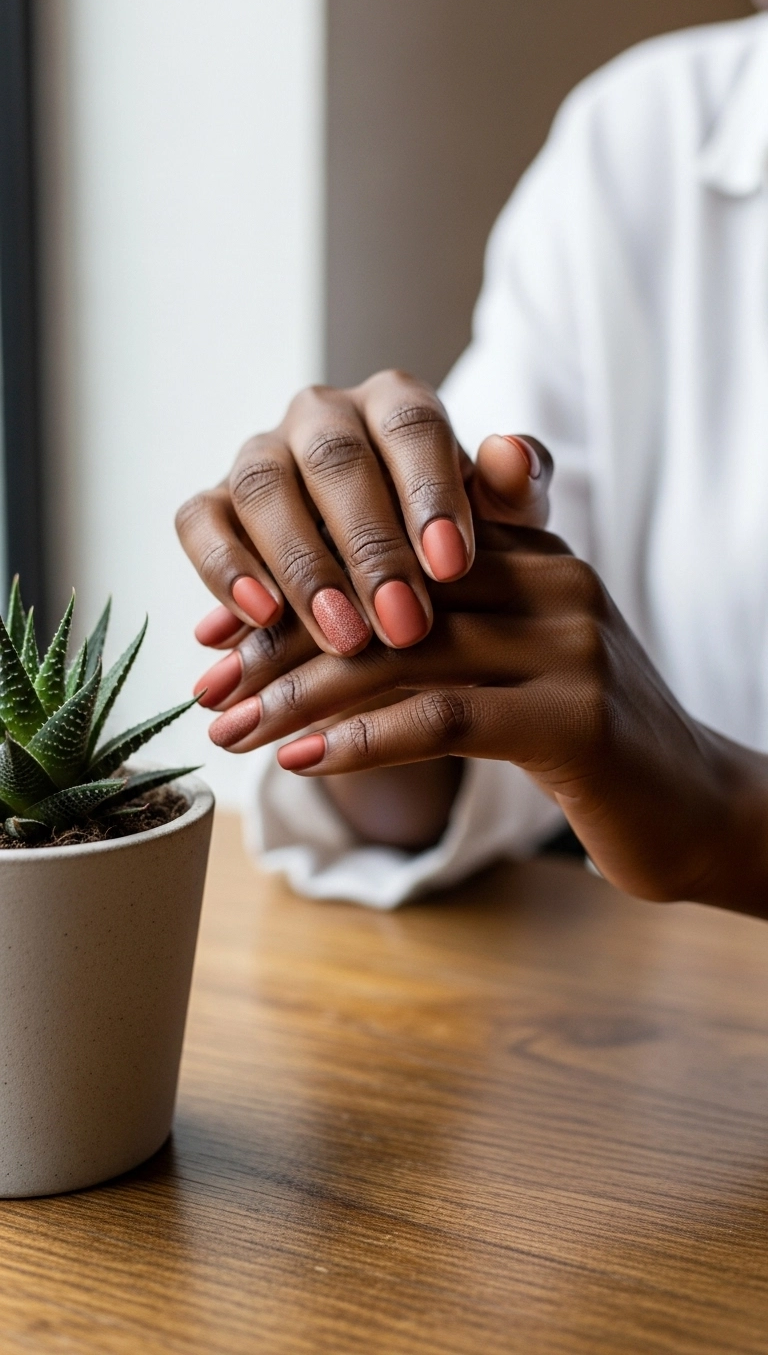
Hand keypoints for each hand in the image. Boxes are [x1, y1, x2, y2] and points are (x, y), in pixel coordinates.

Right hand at [176, 369, 549, 708]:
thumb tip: (514, 454)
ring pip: (263, 486)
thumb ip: (515, 493)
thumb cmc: (452, 551)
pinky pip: (200, 522)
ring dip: (301, 565)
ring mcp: (261, 456)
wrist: (392, 591)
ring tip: (343, 637)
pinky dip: (224, 569)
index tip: (452, 567)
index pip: (410, 425)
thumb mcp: (500, 530)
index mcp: (395, 404)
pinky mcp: (211, 504)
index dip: (430, 492)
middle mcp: (322, 416)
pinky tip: (261, 621)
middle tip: (404, 622)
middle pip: (334, 457)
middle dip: (369, 545)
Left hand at [204, 528, 767, 915]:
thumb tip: (322, 641)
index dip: (293, 594)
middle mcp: (553, 581)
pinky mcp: (576, 718)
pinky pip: (445, 718)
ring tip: (233, 731)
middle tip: (208, 690)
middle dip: (281, 646)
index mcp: (532, 553)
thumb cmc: (587, 742)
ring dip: (301, 696)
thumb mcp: (516, 666)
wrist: (695, 807)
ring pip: (404, 654)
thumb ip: (443, 632)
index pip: (386, 555)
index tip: (217, 641)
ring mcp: (569, 646)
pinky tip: (300, 763)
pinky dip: (362, 741)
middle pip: (383, 597)